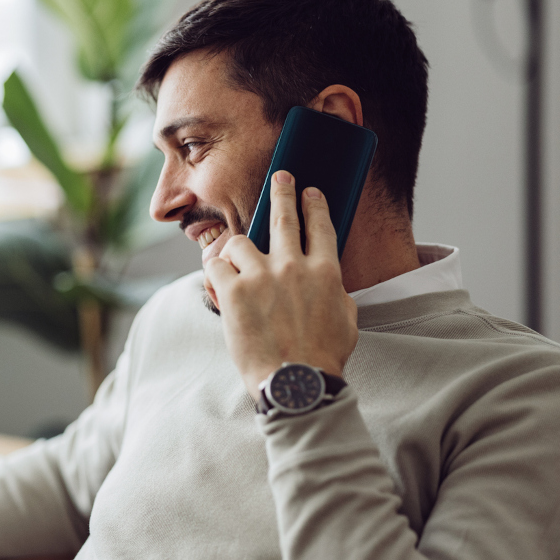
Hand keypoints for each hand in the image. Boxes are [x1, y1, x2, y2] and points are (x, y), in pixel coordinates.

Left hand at [204, 170, 357, 399]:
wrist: (296, 381)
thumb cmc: (323, 357)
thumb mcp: (346, 320)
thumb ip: (336, 293)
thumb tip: (327, 283)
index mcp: (326, 272)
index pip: (321, 226)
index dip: (314, 205)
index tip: (310, 192)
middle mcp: (293, 266)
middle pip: (283, 217)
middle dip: (282, 192)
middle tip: (281, 177)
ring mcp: (261, 277)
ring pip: (240, 242)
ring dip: (236, 251)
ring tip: (236, 263)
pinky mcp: (233, 292)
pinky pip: (215, 267)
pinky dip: (214, 273)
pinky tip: (216, 282)